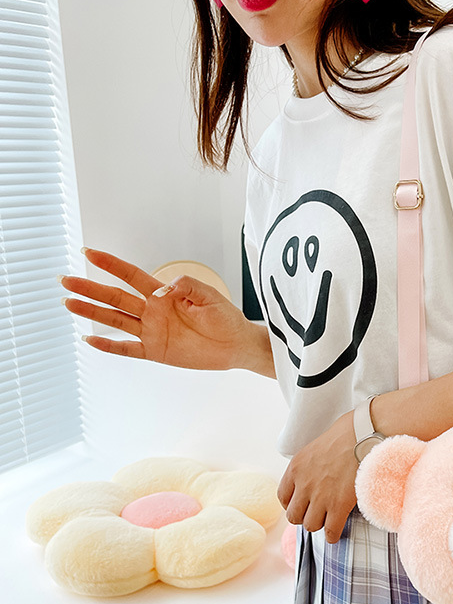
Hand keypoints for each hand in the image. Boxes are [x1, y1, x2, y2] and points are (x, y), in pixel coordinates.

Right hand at [60, 248, 273, 374]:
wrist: (236, 345)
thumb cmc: (225, 318)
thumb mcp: (210, 295)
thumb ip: (187, 284)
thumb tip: (165, 287)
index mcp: (163, 294)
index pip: (131, 276)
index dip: (110, 264)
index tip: (88, 253)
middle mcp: (153, 311)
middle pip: (115, 297)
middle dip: (90, 288)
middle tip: (65, 280)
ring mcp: (152, 331)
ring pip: (115, 320)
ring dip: (92, 312)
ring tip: (68, 303)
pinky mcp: (156, 351)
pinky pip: (128, 349)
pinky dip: (109, 346)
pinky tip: (90, 339)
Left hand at [277, 410, 358, 543]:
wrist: (364, 435)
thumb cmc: (347, 433)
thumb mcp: (317, 445)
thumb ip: (311, 463)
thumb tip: (318, 470)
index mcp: (296, 468)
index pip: (282, 497)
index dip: (292, 504)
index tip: (302, 504)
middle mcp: (304, 484)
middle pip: (293, 516)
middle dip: (304, 516)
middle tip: (316, 513)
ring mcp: (321, 497)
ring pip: (310, 525)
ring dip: (319, 524)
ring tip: (328, 520)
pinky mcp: (338, 505)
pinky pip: (330, 531)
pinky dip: (332, 535)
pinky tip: (336, 533)